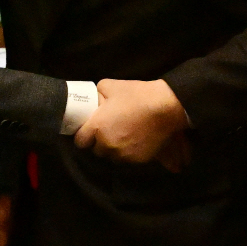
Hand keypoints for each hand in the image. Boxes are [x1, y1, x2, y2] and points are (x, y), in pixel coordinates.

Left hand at [74, 79, 189, 167]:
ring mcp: (124, 154)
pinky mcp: (139, 159)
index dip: (83, 137)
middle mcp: (108, 144)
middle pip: (97, 150)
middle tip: (108, 132)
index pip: (80, 141)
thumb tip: (95, 99)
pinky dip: (129, 153)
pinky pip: (128, 159)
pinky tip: (134, 142)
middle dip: (100, 143)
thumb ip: (98, 94)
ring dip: (114, 149)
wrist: (166, 107)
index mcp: (97, 127)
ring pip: (113, 156)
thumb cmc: (137, 95)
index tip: (88, 132)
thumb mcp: (110, 86)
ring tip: (122, 137)